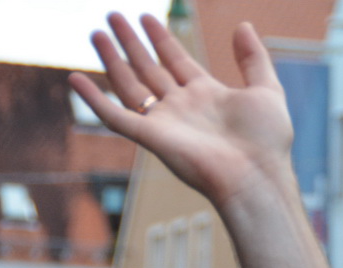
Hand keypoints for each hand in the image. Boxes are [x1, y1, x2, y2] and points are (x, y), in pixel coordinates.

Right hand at [71, 14, 294, 211]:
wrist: (256, 176)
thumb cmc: (267, 141)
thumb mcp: (267, 90)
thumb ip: (254, 58)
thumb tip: (243, 25)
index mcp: (207, 95)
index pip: (177, 61)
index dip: (162, 38)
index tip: (147, 18)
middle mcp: (182, 107)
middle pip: (150, 68)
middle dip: (132, 42)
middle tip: (113, 16)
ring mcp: (165, 122)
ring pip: (130, 85)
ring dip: (112, 60)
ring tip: (97, 33)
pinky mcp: (151, 138)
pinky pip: (115, 116)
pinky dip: (94, 100)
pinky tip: (75, 79)